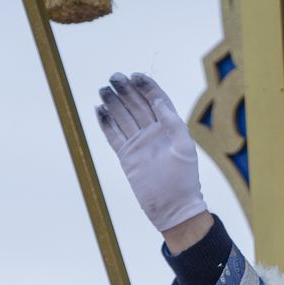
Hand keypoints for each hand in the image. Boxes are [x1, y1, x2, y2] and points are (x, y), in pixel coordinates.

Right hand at [95, 72, 207, 233]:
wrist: (173, 208)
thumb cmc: (184, 180)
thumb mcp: (184, 148)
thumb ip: (172, 123)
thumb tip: (159, 100)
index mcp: (170, 128)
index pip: (156, 100)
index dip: (146, 87)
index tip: (135, 76)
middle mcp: (153, 133)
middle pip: (136, 105)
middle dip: (126, 90)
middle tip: (114, 77)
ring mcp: (138, 143)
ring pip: (123, 117)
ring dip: (113, 103)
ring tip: (103, 90)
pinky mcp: (126, 156)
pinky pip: (113, 135)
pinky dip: (105, 123)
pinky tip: (98, 109)